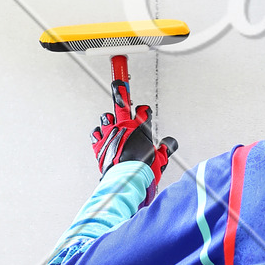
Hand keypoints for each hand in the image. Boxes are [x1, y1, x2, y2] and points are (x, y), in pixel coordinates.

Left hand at [91, 73, 176, 193]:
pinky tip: (100, 134)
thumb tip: (169, 144)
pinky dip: (98, 133)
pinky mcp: (99, 145)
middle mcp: (124, 128)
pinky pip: (95, 133)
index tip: (142, 109)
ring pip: (106, 117)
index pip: (142, 111)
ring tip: (110, 119)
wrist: (127, 180)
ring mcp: (110, 134)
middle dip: (121, 92)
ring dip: (109, 118)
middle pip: (121, 104)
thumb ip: (165, 148)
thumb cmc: (144, 170)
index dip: (143, 110)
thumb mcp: (161, 159)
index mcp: (140, 128)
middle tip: (119, 84)